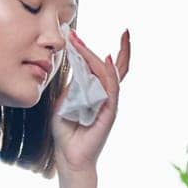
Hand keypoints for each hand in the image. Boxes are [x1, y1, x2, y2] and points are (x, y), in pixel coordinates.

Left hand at [50, 27, 129, 179]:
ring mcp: (109, 104)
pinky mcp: (109, 113)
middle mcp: (106, 95)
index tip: (79, 33)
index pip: (103, 67)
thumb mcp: (64, 101)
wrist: (68, 156)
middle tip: (122, 31)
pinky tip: (107, 60)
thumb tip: (76, 64)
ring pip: (109, 75)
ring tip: (83, 43)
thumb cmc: (66, 130)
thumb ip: (73, 85)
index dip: (94, 49)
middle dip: (122, 48)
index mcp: (96, 91)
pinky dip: (110, 75)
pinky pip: (112, 90)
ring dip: (96, 56)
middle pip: (117, 68)